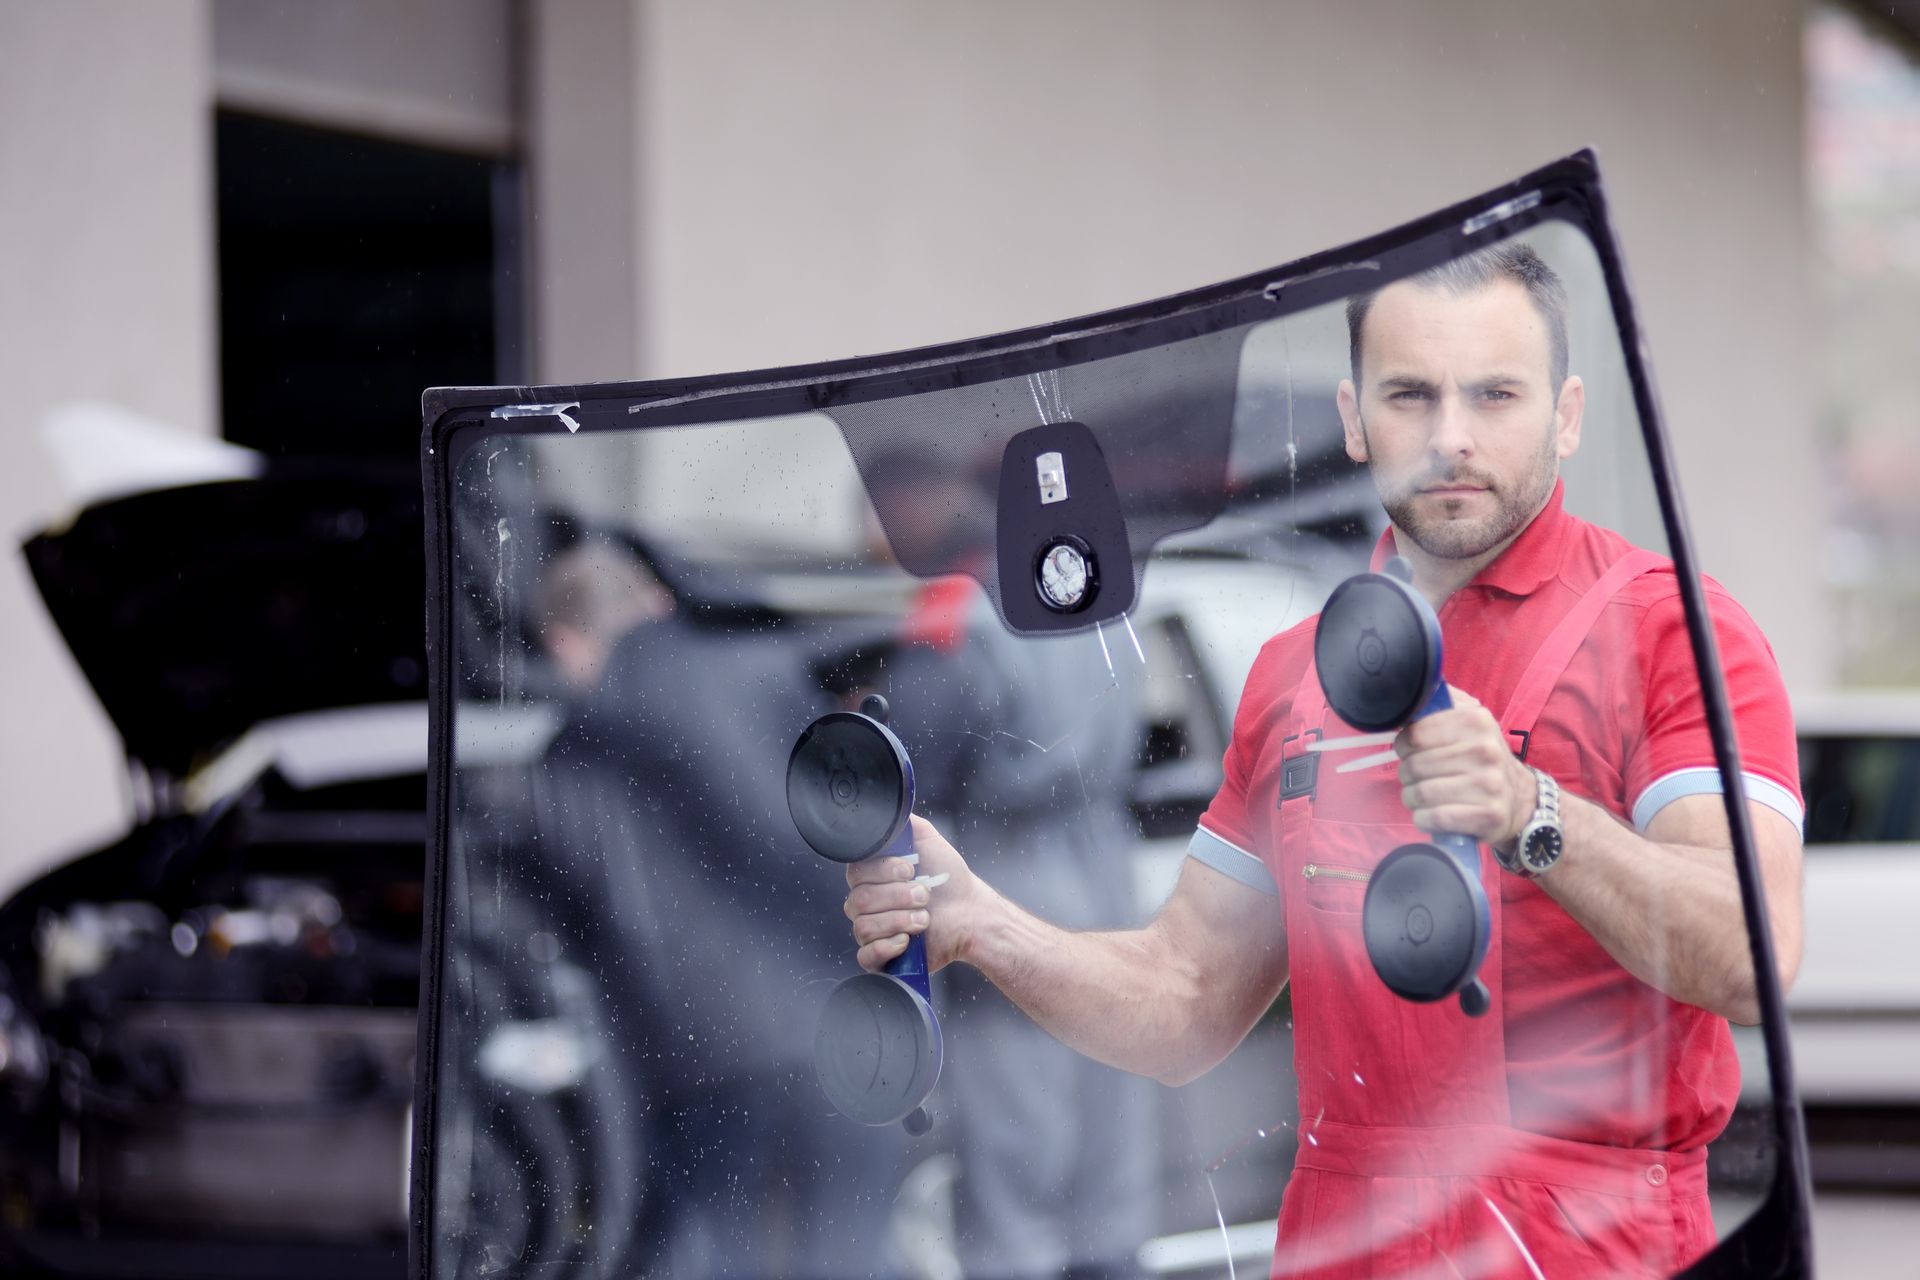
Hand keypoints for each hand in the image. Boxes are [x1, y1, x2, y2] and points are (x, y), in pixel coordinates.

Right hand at [843, 815, 986, 973]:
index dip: (883, 871)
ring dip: (900, 920)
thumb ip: (904, 824)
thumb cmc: (948, 879)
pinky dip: (887, 947)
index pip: (856, 872)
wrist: (970, 913)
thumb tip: (889, 811)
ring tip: (925, 919)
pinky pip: (866, 956)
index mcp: (872, 876)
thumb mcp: (927, 840)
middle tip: (925, 895)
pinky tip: (908, 940)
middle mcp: (867, 903)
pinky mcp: (880, 958)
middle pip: (859, 901)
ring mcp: (872, 931)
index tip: (910, 869)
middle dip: (898, 897)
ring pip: (864, 927)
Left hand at [1393, 685, 1536, 844]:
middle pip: (1414, 766)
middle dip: (1406, 774)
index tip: (1409, 752)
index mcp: (1476, 720)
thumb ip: (1441, 703)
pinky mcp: (1488, 815)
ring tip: (1419, 796)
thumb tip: (1408, 694)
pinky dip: (1423, 818)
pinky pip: (1435, 818)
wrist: (1520, 800)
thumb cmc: (1481, 758)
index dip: (1403, 745)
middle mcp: (1485, 750)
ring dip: (1411, 798)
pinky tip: (1428, 814)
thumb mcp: (1469, 721)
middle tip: (1414, 777)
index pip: (1415, 734)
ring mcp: (1489, 784)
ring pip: (1421, 793)